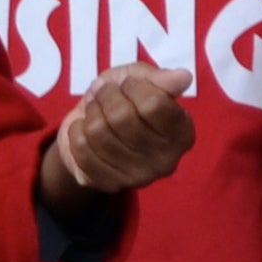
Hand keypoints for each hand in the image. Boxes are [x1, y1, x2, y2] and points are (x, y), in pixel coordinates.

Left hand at [42, 61, 195, 202]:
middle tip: (104, 93)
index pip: (153, 104)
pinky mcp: (109, 184)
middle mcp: (165, 161)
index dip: (132, 86)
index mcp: (182, 133)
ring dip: (91, 111)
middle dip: (106, 96)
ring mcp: (137, 177)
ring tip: (95, 108)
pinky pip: (81, 148)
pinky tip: (84, 128)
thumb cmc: (125, 100)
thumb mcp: (141, 80)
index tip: (127, 83)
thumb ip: (160, 79)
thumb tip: (184, 77)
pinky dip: (77, 130)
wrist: (94, 129)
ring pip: (98, 132)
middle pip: (122, 117)